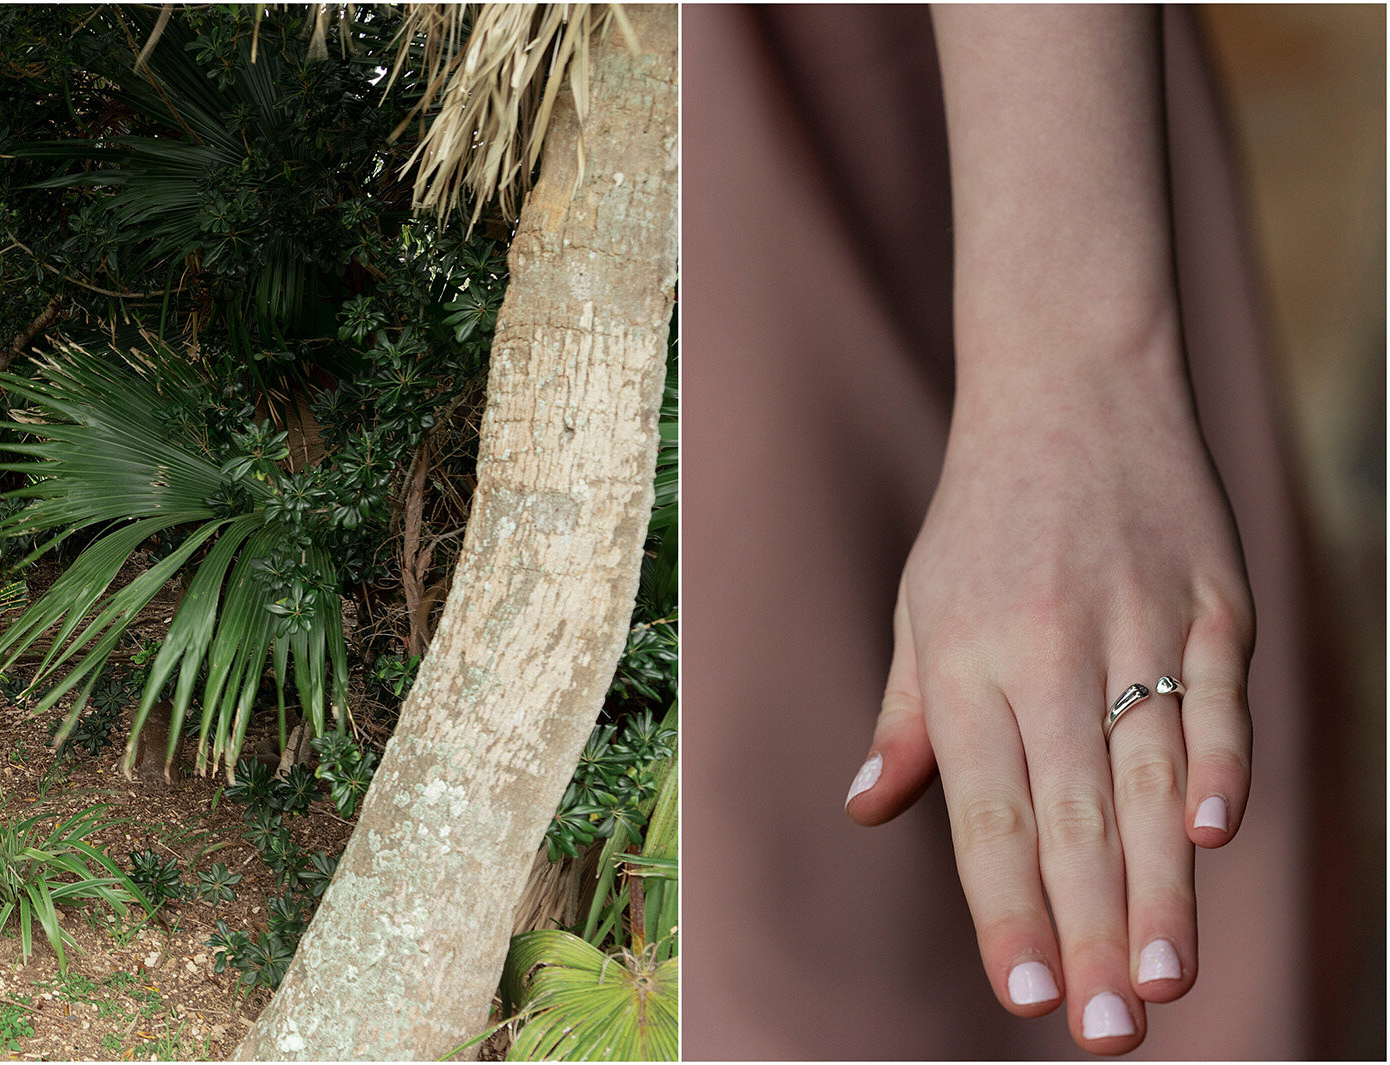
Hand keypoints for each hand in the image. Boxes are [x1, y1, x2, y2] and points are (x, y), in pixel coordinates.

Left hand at [846, 376, 1254, 1053]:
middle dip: (1086, 933)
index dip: (1005, 910)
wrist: (1070, 389)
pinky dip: (1216, 765)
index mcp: (968, 669)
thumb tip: (869, 809)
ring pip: (1145, 778)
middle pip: (1071, 819)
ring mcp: (1137, 628)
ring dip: (1159, 885)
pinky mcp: (1214, 603)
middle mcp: (1047, 656)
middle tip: (1109, 1032)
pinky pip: (1215, 697)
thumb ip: (907, 719)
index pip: (988, 817)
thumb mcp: (920, 610)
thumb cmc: (984, 522)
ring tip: (1162, 978)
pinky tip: (1213, 836)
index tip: (1024, 994)